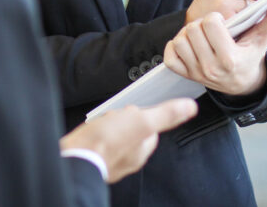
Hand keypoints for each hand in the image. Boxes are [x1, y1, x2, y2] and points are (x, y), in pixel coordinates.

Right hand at [59, 98, 197, 182]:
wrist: (75, 156)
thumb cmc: (108, 142)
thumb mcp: (142, 121)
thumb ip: (166, 115)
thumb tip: (191, 108)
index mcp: (141, 152)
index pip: (150, 130)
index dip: (143, 116)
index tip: (136, 111)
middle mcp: (126, 159)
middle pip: (131, 131)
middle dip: (124, 119)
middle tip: (117, 115)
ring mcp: (108, 158)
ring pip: (113, 135)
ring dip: (109, 124)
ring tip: (103, 121)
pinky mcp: (92, 156)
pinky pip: (97, 140)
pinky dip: (96, 132)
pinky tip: (91, 130)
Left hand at [165, 0, 266, 95]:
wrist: (241, 84)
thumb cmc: (250, 55)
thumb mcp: (261, 39)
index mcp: (229, 58)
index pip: (211, 23)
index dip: (216, 17)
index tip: (223, 22)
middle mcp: (211, 69)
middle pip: (193, 29)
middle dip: (202, 23)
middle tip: (211, 27)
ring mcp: (196, 74)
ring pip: (180, 40)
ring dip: (189, 34)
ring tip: (202, 35)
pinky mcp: (185, 75)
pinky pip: (170, 56)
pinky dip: (176, 47)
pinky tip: (190, 45)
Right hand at [185, 0, 266, 23]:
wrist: (190, 35)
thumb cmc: (211, 13)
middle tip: (244, 10)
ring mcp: (223, 0)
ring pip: (259, 3)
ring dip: (253, 13)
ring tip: (238, 19)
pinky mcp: (226, 16)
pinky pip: (253, 17)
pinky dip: (249, 24)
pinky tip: (237, 27)